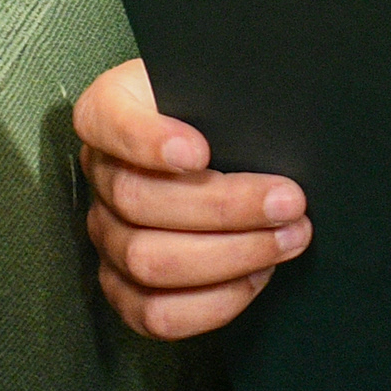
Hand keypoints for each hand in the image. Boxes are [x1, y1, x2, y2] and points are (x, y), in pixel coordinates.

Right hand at [71, 56, 309, 338]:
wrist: (235, 141)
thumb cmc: (230, 105)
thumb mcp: (228, 78)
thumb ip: (232, 89)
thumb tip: (273, 115)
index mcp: (111, 108)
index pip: (106, 119)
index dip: (146, 140)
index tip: (200, 151)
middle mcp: (101, 171)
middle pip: (139, 201)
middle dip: (225, 207)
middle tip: (290, 202)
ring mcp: (107, 232)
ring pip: (149, 260)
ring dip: (231, 256)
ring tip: (290, 238)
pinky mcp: (124, 284)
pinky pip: (155, 312)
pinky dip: (213, 301)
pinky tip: (258, 274)